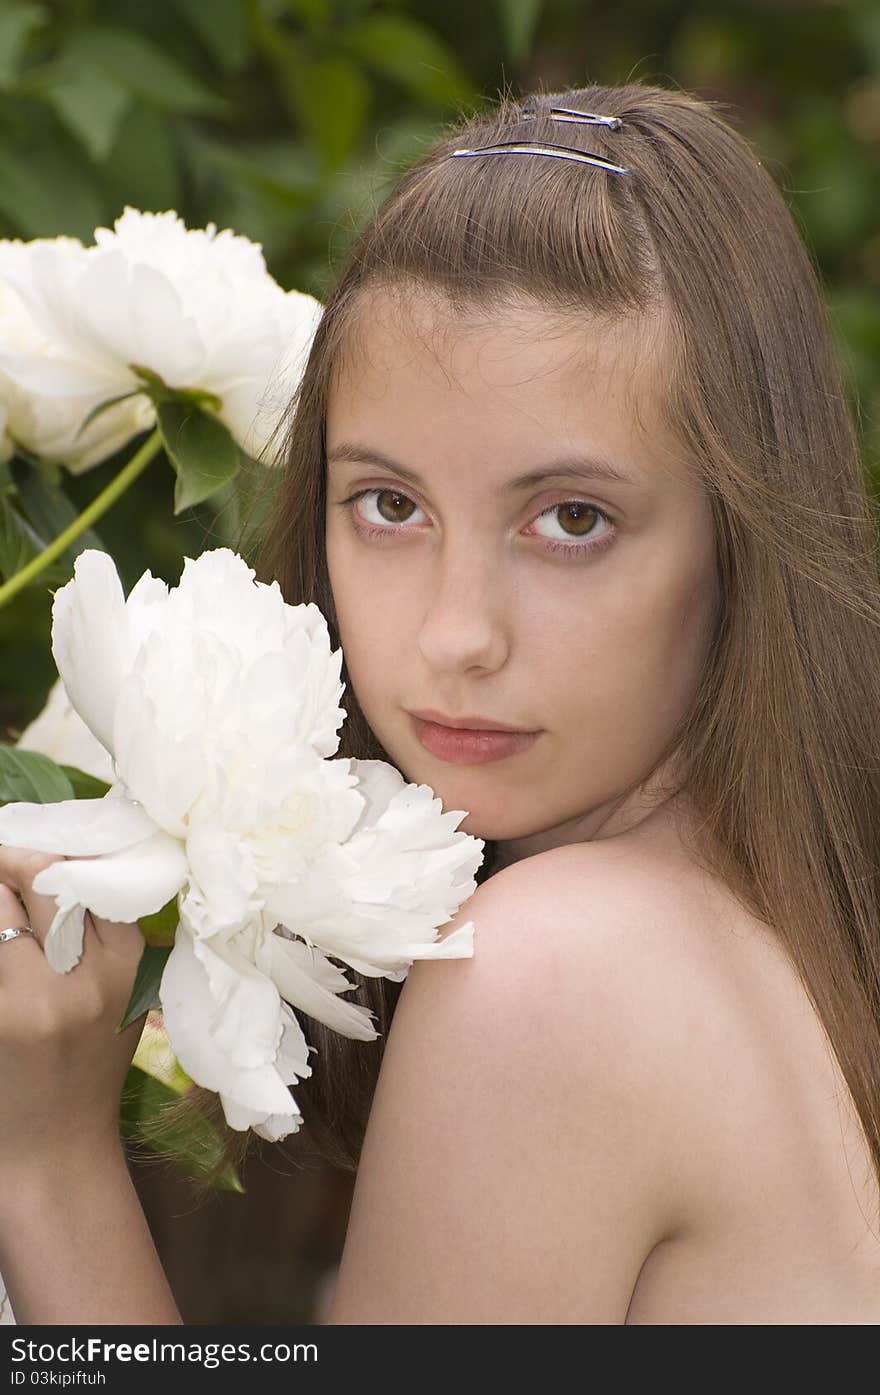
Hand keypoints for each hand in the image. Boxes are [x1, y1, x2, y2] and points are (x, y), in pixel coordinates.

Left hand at [0, 845, 144, 1172]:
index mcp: (123, 969)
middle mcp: (79, 981)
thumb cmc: (89, 1069)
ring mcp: (27, 1001)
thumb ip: (109, 939)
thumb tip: (73, 867)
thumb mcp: (125, 1000)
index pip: (91, 878)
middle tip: (3, 862)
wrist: (52, 1151)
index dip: (59, 856)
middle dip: (13, 861)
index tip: (43, 855)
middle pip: (40, 879)